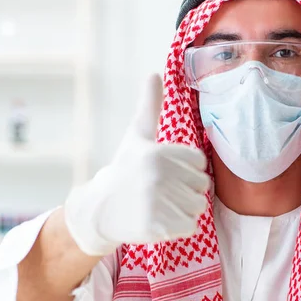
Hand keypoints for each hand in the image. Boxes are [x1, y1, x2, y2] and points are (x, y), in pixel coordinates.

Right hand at [64, 74, 210, 255]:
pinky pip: (190, 226)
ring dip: (182, 210)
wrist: (99, 209)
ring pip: (198, 207)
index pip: (199, 163)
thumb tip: (154, 73)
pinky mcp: (157, 227)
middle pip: (201, 186)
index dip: (185, 170)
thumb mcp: (136, 136)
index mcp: (158, 152)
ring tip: (158, 206)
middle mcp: (158, 176)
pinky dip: (178, 227)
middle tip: (158, 192)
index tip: (163, 172)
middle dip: (184, 191)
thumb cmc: (124, 169)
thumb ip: (149, 107)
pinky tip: (158, 220)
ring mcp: (157, 202)